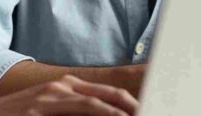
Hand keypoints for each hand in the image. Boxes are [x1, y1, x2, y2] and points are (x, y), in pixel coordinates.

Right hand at [0, 75, 138, 115]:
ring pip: (102, 100)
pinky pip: (84, 108)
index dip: (130, 103)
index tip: (148, 110)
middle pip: (111, 94)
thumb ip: (70, 115)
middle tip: (155, 111)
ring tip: (145, 114)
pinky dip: (105, 113)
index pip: (108, 94)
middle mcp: (64, 86)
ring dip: (126, 109)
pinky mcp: (45, 104)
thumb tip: (98, 115)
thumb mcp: (46, 115)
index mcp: (67, 88)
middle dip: (136, 105)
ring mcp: (54, 94)